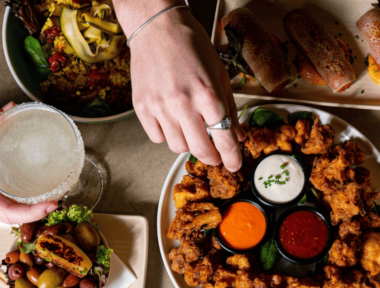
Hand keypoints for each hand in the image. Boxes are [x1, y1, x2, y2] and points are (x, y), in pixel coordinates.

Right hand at [0, 102, 57, 223]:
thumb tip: (8, 109)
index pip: (9, 213)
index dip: (32, 212)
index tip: (51, 205)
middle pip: (18, 215)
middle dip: (40, 210)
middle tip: (61, 196)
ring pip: (16, 210)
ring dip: (36, 206)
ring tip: (57, 193)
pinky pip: (12, 200)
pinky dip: (28, 198)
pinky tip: (41, 189)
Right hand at [116, 1, 245, 170]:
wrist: (157, 28)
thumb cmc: (191, 46)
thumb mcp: (220, 74)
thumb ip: (229, 108)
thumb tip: (237, 136)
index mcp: (207, 93)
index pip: (223, 138)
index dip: (231, 157)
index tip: (235, 166)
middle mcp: (182, 103)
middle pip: (200, 149)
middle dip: (212, 157)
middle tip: (215, 155)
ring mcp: (159, 106)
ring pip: (178, 147)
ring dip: (189, 143)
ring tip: (191, 128)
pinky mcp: (142, 107)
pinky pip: (158, 138)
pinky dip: (167, 135)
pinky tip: (172, 120)